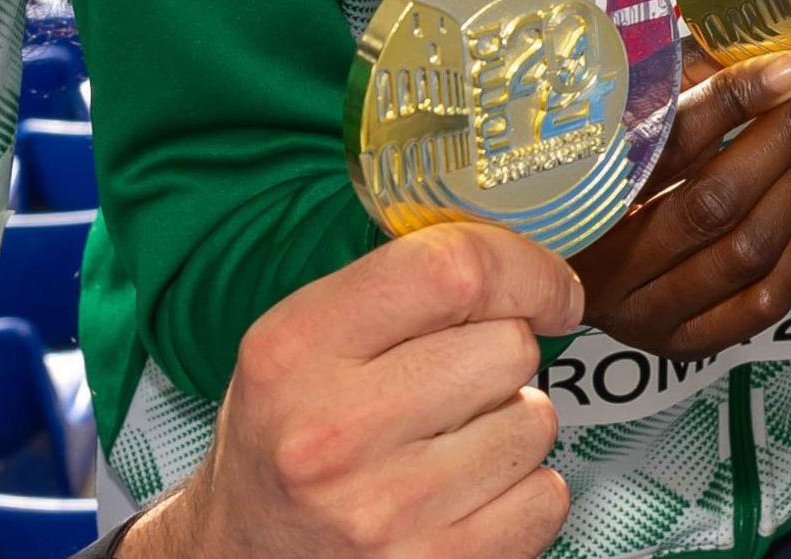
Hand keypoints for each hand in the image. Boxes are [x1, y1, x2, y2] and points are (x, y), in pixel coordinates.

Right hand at [133, 222, 581, 558]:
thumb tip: (523, 260)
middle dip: (504, 355)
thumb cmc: (286, 436)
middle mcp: (334, 433)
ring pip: (536, 423)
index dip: (525, 270)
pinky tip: (465, 493)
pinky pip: (546, 499)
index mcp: (296, 350)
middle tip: (456, 381)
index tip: (548, 290)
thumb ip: (397, 288)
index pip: (452, 271)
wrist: (242, 556)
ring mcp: (385, 513)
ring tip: (449, 443)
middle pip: (510, 348)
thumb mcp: (298, 342)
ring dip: (512, 425)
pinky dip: (523, 492)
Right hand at [569, 45, 790, 358]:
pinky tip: (787, 217)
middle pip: (717, 199)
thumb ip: (680, 78)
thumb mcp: (621, 111)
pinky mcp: (677, 343)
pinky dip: (789, 252)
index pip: (669, 139)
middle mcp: (607, 260)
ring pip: (745, 250)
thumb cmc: (599, 165)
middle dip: (789, 137)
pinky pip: (759, 303)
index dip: (736, 99)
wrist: (548, 263)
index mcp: (582, 191)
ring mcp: (643, 310)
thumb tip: (761, 45)